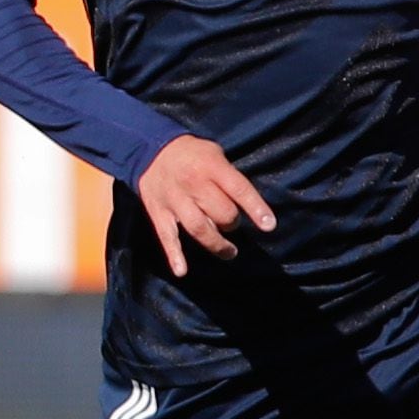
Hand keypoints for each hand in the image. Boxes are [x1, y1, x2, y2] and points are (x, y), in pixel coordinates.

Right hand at [135, 134, 274, 277]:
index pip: (239, 190)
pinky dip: (174, 255)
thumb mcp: (215, 153)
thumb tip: (247, 206)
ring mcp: (174, 200)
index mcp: (211, 166)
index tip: (269, 226)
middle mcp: (193, 184)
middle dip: (232, 223)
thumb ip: (229, 177)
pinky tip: (182, 271)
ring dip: (217, 245)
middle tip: (231, 224)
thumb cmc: (191, 153)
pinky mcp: (158, 212)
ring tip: (229, 252)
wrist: (149, 148)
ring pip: (199, 229)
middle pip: (222, 214)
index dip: (256, 209)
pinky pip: (167, 236)